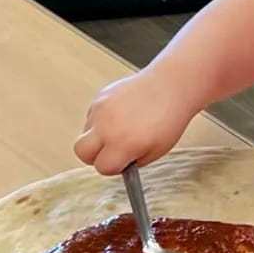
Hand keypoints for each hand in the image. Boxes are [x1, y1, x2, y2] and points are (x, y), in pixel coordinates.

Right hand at [74, 68, 196, 175]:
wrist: (172, 85)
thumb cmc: (170, 117)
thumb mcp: (158, 150)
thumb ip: (134, 161)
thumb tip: (117, 165)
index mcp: (124, 143)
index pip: (102, 167)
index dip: (113, 167)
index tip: (122, 162)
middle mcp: (108, 126)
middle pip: (81, 151)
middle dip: (94, 156)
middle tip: (111, 151)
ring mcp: (101, 110)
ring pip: (86, 133)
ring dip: (97, 137)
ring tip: (121, 129)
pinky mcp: (100, 96)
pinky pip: (92, 116)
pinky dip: (101, 121)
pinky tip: (121, 116)